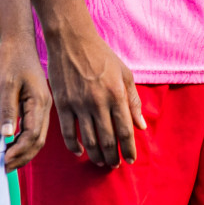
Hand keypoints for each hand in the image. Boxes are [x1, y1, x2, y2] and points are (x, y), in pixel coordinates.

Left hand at [0, 38, 51, 171]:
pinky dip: (24, 141)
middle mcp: (45, 106)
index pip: (32, 135)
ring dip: (23, 151)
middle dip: (22, 157)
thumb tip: (6, 135)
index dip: (18, 151)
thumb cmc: (11, 59)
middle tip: (4, 168)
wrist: (19, 40)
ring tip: (7, 162)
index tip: (2, 160)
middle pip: (38, 141)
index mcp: (39, 101)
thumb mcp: (5, 83)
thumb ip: (7, 109)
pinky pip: (34, 129)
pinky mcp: (37, 104)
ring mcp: (42, 105)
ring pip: (37, 137)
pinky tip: (12, 146)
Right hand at [44, 23, 145, 167]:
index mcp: (117, 94)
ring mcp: (79, 104)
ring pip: (89, 141)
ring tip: (100, 162)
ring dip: (96, 156)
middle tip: (115, 165)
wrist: (71, 40)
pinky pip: (68, 133)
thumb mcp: (124, 73)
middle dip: (113, 158)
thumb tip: (141, 126)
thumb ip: (133, 101)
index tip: (131, 160)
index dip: (129, 149)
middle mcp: (99, 102)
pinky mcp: (62, 104)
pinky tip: (80, 151)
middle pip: (108, 140)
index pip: (125, 131)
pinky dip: (74, 146)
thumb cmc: (101, 55)